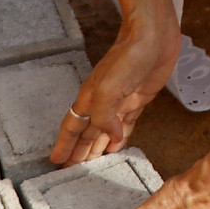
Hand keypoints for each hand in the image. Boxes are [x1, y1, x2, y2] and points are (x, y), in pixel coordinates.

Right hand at [51, 0, 178, 166]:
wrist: (152, 37)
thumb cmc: (128, 57)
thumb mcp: (108, 89)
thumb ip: (104, 116)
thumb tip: (110, 138)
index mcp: (90, 98)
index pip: (73, 126)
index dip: (65, 144)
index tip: (56, 161)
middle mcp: (102, 102)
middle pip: (86, 132)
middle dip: (78, 151)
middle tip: (71, 172)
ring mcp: (120, 101)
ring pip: (104, 130)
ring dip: (97, 147)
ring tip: (90, 164)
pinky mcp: (138, 99)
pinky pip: (126, 124)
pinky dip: (119, 137)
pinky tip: (116, 146)